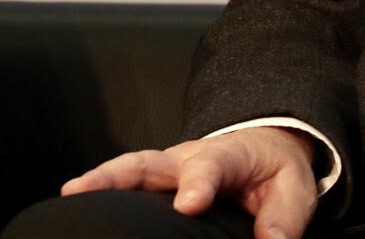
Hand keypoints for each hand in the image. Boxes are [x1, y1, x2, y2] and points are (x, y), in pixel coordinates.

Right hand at [61, 127, 317, 238]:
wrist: (265, 146)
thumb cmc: (275, 170)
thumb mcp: (295, 191)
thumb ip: (283, 218)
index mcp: (224, 155)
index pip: (207, 167)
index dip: (196, 185)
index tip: (188, 207)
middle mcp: (186, 157)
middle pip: (144, 161)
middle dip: (113, 174)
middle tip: (82, 190)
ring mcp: (167, 168)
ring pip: (127, 170)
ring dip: (98, 181)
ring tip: (69, 195)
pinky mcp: (159, 181)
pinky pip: (128, 184)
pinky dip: (103, 191)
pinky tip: (81, 205)